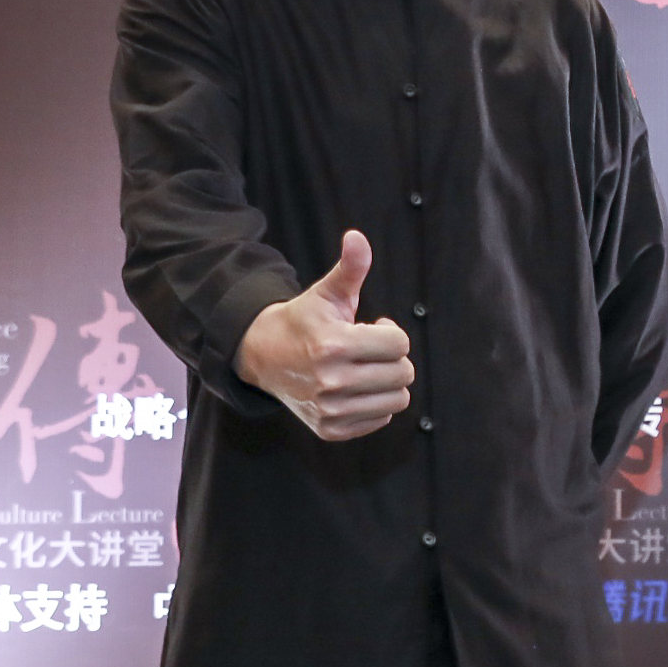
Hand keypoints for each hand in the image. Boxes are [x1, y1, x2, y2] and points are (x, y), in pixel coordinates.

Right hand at [234, 229, 415, 440]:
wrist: (264, 357)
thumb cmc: (305, 321)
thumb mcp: (327, 292)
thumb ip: (350, 267)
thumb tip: (357, 236)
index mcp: (333, 345)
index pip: (398, 343)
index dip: (390, 331)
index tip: (372, 326)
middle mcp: (331, 382)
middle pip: (402, 373)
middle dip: (393, 357)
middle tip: (370, 349)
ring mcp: (330, 410)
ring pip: (397, 400)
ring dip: (389, 382)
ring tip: (366, 367)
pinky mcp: (330, 429)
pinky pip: (381, 420)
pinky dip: (376, 404)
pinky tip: (357, 388)